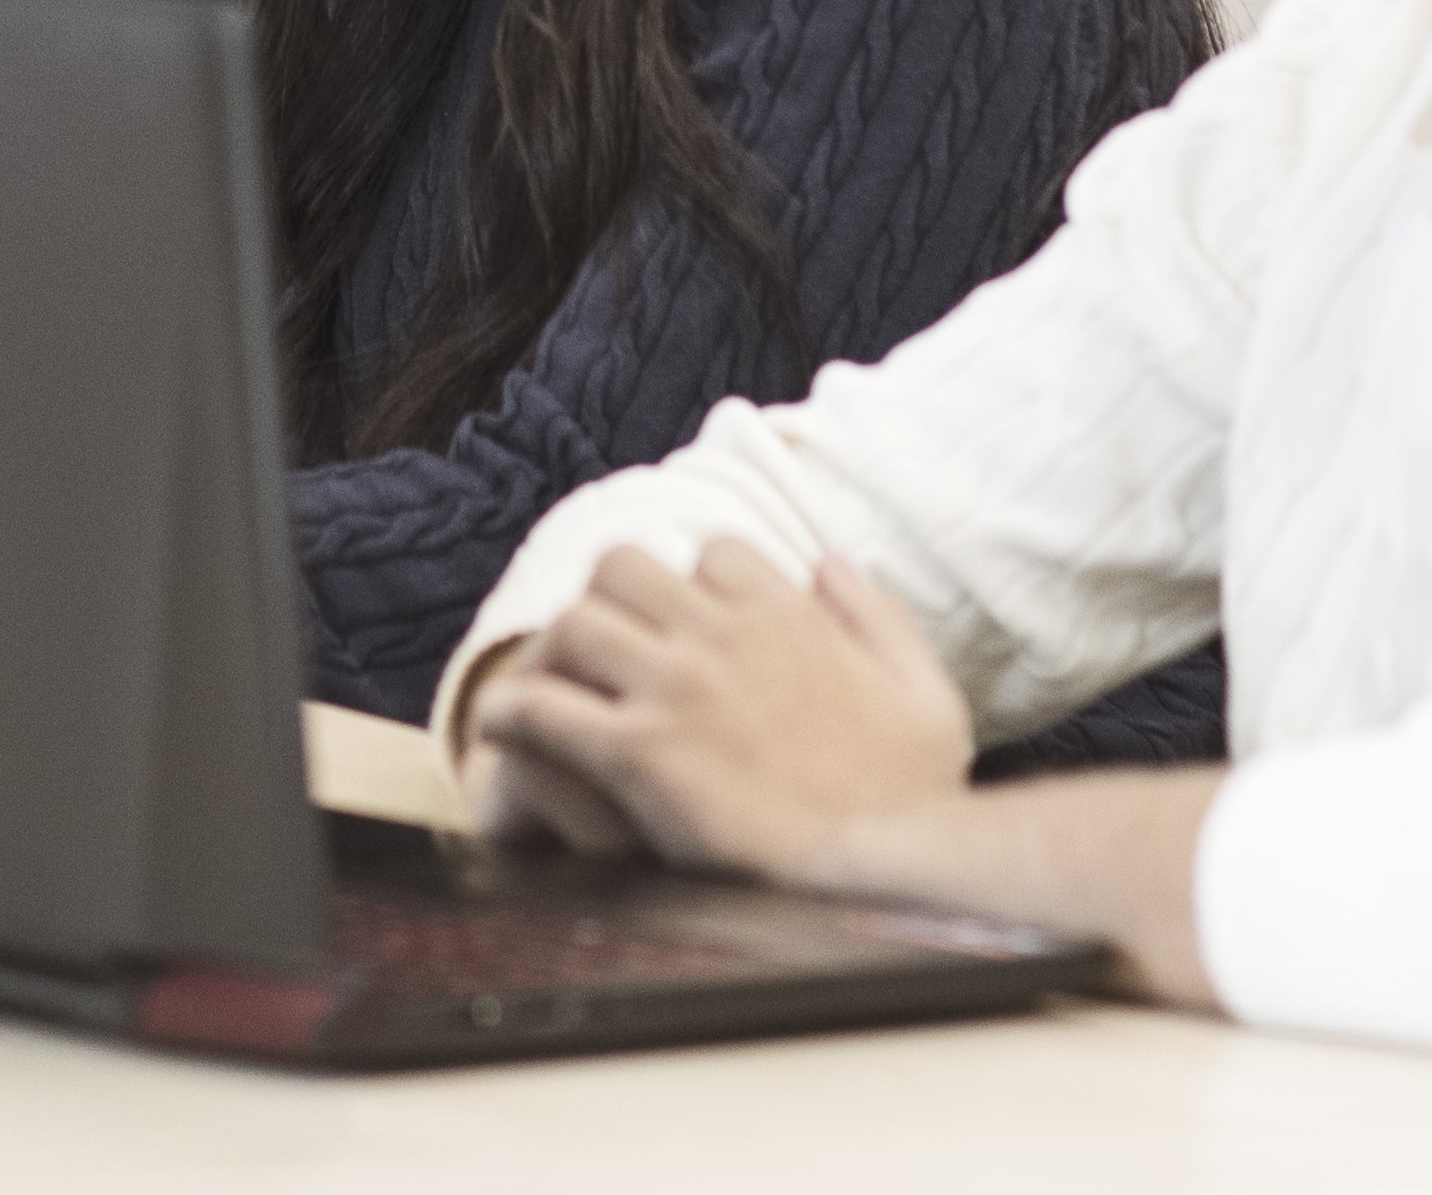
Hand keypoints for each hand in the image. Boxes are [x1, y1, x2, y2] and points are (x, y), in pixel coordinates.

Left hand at [462, 544, 975, 894]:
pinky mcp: (639, 755)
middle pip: (624, 566)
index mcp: (787, 614)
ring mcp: (676, 691)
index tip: (688, 628)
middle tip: (604, 652)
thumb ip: (876, 615)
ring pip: (576, 620)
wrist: (881, 880)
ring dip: (557, 651)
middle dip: (609, 601)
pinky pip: (542, 707)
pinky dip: (511, 713)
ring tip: (552, 689)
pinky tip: (504, 731)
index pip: (711, 552)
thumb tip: (826, 560)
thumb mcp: (926, 692)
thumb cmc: (912, 800)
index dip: (694, 587)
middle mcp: (724, 636)